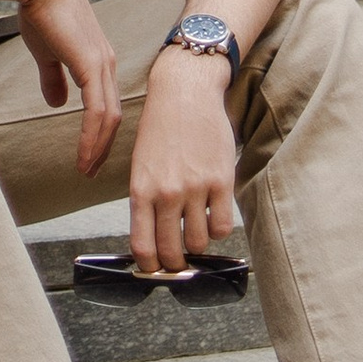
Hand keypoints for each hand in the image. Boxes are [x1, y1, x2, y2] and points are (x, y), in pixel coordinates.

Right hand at [15, 0, 120, 178]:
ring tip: (86, 169)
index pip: (106, 105)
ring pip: (108, 117)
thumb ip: (53, 76)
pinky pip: (97, 110)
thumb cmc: (41, 10)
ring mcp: (101, 65)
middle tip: (91, 171)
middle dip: (103, 146)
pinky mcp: (91, 65)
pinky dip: (91, 136)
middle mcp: (106, 64)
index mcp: (97, 61)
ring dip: (98, 147)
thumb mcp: (46, 50)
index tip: (90, 155)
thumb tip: (56, 103)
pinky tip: (84, 153)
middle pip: (113, 116)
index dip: (99, 132)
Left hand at [129, 49, 239, 272]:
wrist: (185, 92)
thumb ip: (146, 199)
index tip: (156, 269)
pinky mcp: (221, 181)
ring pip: (198, 243)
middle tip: (179, 261)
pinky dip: (218, 229)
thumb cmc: (161, 126)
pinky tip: (213, 216)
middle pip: (172, 252)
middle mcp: (166, 192)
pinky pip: (222, 226)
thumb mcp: (141, 163)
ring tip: (196, 229)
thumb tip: (153, 236)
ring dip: (198, 243)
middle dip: (175, 264)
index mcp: (141, 189)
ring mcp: (195, 188)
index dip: (150, 267)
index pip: (142, 246)